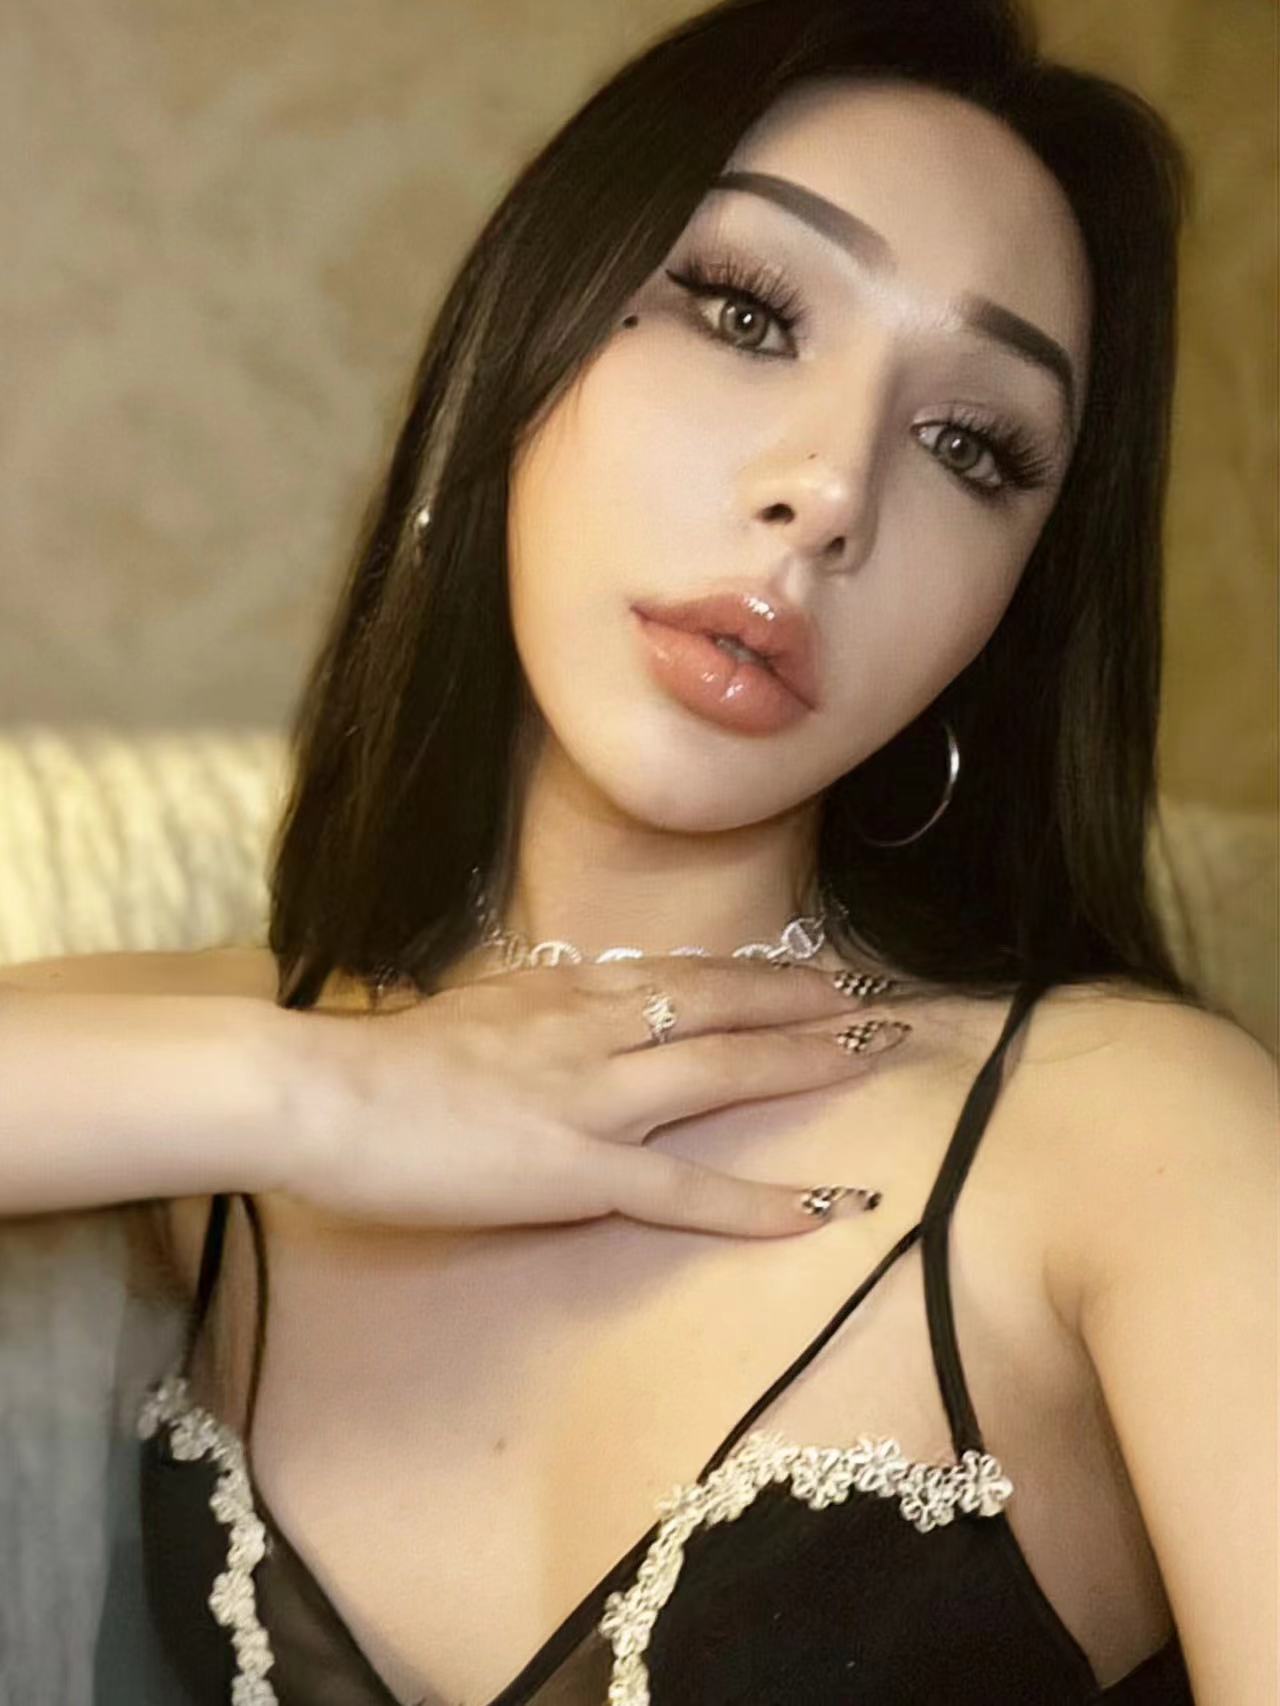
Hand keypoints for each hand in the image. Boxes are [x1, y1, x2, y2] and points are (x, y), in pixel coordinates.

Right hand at [288, 958, 913, 1236]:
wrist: (326, 1095)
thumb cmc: (383, 1059)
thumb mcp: (474, 1011)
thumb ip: (535, 1012)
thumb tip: (570, 1010)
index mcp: (567, 995)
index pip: (686, 976)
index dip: (759, 977)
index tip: (817, 975)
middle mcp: (595, 1029)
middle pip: (724, 1006)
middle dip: (809, 1004)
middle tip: (881, 1005)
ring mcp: (593, 1098)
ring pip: (721, 1070)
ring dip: (805, 1062)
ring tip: (875, 1057)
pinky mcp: (577, 1170)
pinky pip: (683, 1187)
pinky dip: (755, 1201)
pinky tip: (819, 1210)